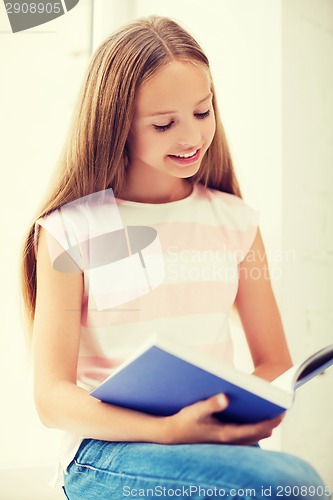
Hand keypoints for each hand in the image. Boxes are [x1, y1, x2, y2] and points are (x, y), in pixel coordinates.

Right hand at [160, 394, 282, 445]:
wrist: (172, 435)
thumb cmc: (184, 422)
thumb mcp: (195, 410)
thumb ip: (211, 404)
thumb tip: (225, 397)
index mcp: (226, 434)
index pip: (255, 429)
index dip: (270, 421)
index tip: (282, 412)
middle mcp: (230, 440)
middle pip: (259, 434)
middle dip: (271, 423)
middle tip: (282, 410)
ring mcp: (227, 442)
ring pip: (254, 437)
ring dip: (264, 426)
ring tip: (273, 412)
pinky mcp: (224, 439)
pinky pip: (246, 436)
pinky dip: (254, 428)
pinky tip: (255, 417)